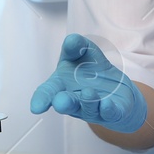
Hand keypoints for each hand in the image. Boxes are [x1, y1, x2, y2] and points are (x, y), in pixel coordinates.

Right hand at [30, 34, 146, 131]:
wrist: (117, 88)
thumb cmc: (92, 71)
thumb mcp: (84, 52)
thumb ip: (76, 46)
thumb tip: (71, 41)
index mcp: (62, 85)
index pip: (48, 92)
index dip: (41, 99)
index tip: (36, 107)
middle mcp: (75, 100)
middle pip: (67, 104)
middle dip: (63, 103)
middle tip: (60, 102)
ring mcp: (94, 109)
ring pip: (89, 108)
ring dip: (88, 101)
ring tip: (88, 92)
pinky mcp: (113, 112)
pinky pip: (110, 112)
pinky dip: (108, 109)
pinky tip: (107, 103)